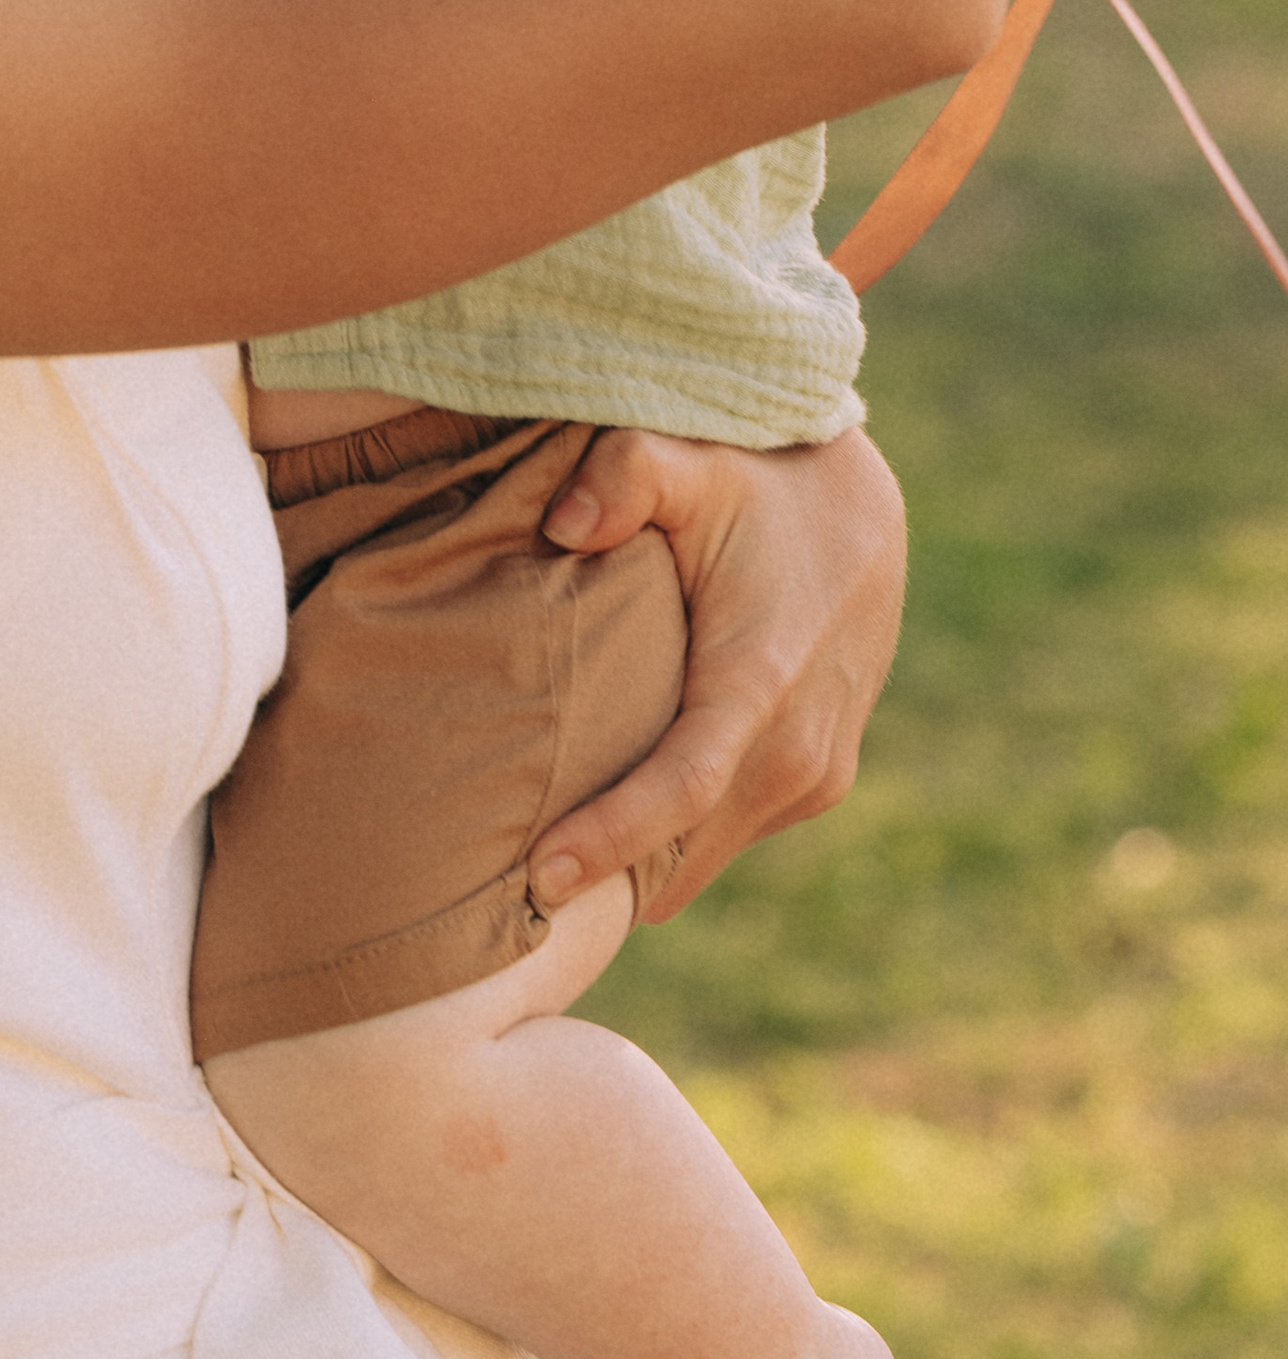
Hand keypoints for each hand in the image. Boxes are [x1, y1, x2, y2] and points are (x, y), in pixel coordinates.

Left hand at [528, 425, 906, 919]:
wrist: (856, 505)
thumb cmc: (755, 480)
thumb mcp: (687, 457)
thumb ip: (625, 474)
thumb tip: (562, 525)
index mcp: (764, 679)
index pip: (682, 787)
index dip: (611, 840)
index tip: (539, 877)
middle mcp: (803, 745)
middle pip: (687, 844)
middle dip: (607, 878)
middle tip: (502, 901)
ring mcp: (820, 771)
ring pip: (708, 848)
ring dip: (640, 864)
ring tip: (544, 871)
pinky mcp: (822, 779)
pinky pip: (732, 830)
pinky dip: (674, 840)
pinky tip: (607, 832)